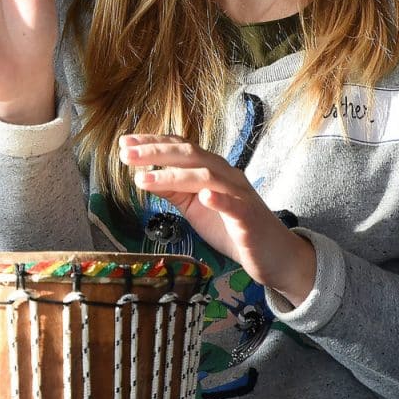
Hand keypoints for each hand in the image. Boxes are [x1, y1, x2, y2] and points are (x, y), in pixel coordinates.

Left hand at [122, 134, 316, 302]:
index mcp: (211, 170)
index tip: (125, 143)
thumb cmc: (232, 229)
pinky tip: (203, 196)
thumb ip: (173, 190)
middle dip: (156, 153)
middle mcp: (225, 175)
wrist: (273, 256)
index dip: (153, 143)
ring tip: (143, 180)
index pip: (181, 148)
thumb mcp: (195, 207)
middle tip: (126, 155)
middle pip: (190, 155)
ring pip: (206, 176)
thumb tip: (143, 176)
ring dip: (173, 175)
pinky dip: (219, 199)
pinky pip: (234, 205)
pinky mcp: (248, 218)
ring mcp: (238, 195)